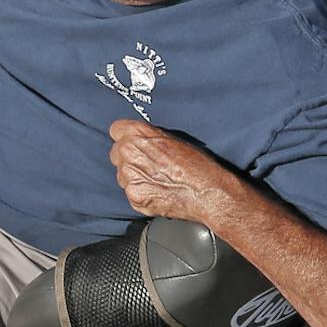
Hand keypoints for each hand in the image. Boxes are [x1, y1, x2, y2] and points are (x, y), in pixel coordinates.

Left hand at [108, 120, 236, 226]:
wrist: (209, 193)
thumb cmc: (197, 165)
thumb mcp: (172, 139)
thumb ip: (148, 137)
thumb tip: (137, 139)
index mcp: (137, 133)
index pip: (116, 130)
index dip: (126, 138)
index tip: (134, 145)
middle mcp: (128, 152)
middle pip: (117, 154)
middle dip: (129, 160)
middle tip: (150, 167)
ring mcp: (129, 175)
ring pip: (122, 175)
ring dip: (135, 178)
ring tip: (158, 181)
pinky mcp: (135, 196)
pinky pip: (131, 193)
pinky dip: (142, 195)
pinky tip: (159, 193)